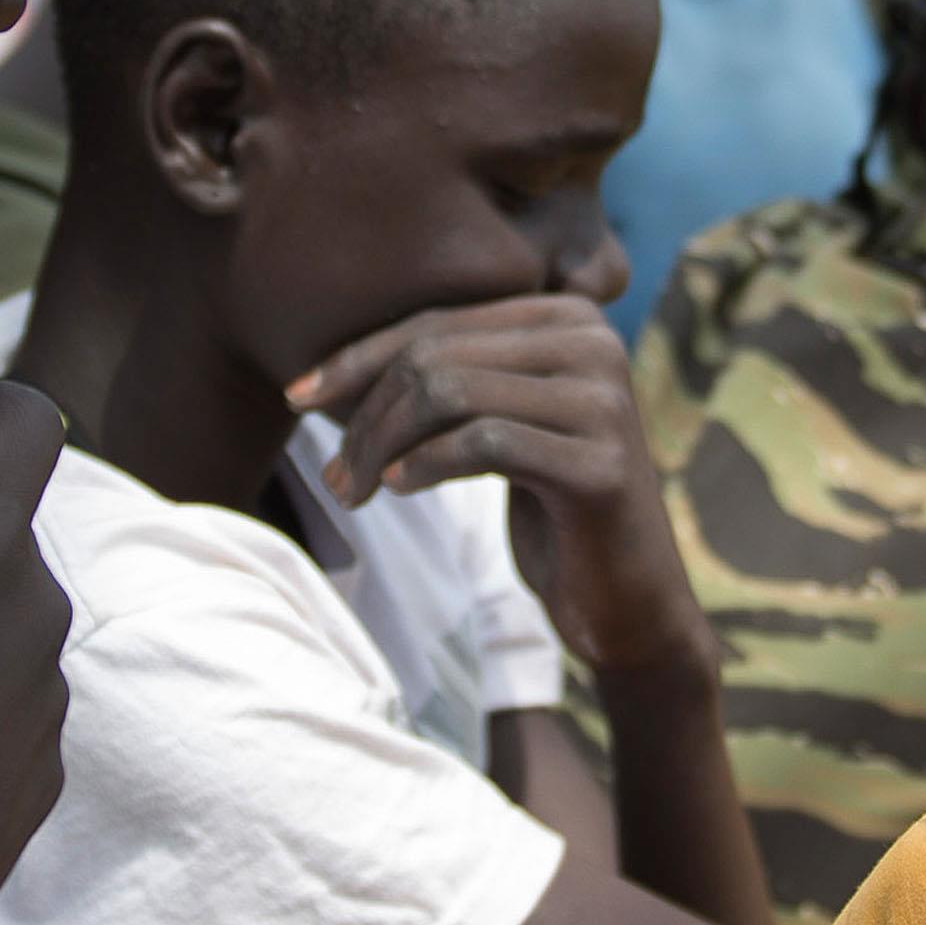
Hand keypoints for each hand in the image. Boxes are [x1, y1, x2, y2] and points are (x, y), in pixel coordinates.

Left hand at [293, 295, 714, 687]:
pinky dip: (424, 464)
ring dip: (381, 445)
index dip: (357, 358)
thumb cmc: (552, 514)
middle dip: (366, 414)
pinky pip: (483, 442)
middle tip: (333, 477)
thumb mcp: (498, 430)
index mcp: (570, 318)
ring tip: (351, 492)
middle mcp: (596, 342)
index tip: (295, 398)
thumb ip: (448, 380)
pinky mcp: (602, 463)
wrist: (630, 606)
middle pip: (437, 354)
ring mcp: (605, 400)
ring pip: (450, 391)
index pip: (436, 321)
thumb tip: (322, 374)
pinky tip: (394, 491)